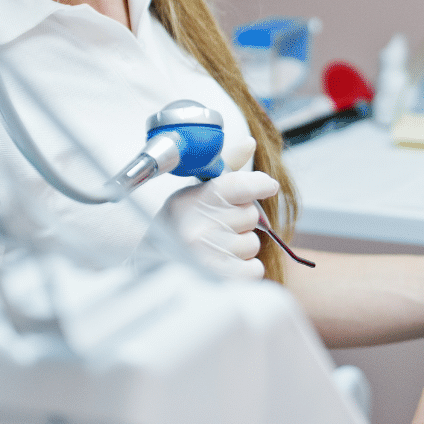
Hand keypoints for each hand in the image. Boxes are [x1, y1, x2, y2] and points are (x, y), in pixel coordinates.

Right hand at [158, 170, 279, 279]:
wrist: (154, 272)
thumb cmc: (180, 228)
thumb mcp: (195, 195)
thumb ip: (226, 170)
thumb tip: (250, 142)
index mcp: (191, 201)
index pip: (237, 184)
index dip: (259, 184)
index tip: (269, 186)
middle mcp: (197, 227)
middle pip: (250, 216)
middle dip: (240, 223)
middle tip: (218, 228)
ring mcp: (207, 256)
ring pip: (252, 243)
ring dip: (241, 248)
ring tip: (216, 249)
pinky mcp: (219, 280)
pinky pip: (254, 269)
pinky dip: (245, 270)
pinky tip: (223, 266)